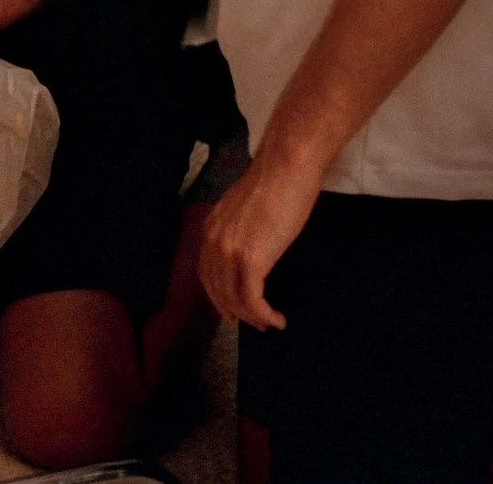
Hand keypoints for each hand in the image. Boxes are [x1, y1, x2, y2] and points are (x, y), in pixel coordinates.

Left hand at [198, 149, 321, 329]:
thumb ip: (241, 231)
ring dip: (253, 317)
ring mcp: (229, 252)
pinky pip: (251, 299)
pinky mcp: (250, 259)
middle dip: (236, 311)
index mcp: (210, 229)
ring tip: (270, 324)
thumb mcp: (247, 212)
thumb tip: (252, 248)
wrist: (285, 168)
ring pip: (234, 298)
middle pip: (217, 290)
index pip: (207, 273)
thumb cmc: (276, 185)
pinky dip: (263, 314)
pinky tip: (277, 320)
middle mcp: (212, 242)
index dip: (219, 296)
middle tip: (256, 323)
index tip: (233, 309)